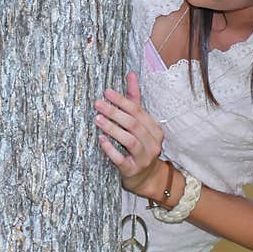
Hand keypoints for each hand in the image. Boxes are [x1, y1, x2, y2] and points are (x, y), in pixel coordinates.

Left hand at [95, 71, 164, 195]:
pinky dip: (111, 149)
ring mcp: (144, 158)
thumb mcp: (140, 123)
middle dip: (115, 112)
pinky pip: (122, 159)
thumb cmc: (140, 145)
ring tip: (97, 119)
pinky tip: (101, 140)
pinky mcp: (133, 170)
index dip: (122, 100)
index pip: (138, 111)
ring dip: (113, 129)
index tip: (106, 92)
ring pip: (130, 140)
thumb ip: (135, 99)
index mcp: (155, 129)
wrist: (146, 178)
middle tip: (97, 103)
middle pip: (134, 124)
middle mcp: (153, 143)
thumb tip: (131, 74)